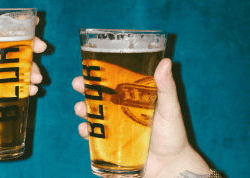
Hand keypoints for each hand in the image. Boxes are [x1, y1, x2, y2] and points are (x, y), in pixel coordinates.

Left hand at [0, 22, 46, 95]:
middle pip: (21, 46)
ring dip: (34, 69)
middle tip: (41, 48)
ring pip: (25, 65)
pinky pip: (23, 84)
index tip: (34, 20)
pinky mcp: (8, 86)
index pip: (5, 30)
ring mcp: (5, 71)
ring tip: (36, 79)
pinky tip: (31, 90)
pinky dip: (30, 86)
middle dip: (35, 45)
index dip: (21, 23)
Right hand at [73, 58, 210, 177]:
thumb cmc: (173, 135)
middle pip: (98, 97)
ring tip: (80, 109)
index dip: (99, 75)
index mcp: (132, 99)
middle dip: (84, 90)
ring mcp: (114, 128)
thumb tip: (166, 62)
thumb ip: (167, 87)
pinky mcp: (110, 144)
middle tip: (78, 84)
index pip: (113, 83)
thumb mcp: (170, 108)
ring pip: (92, 115)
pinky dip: (86, 132)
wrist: (170, 165)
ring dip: (82, 110)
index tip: (88, 69)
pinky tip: (85, 130)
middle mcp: (120, 111)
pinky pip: (93, 137)